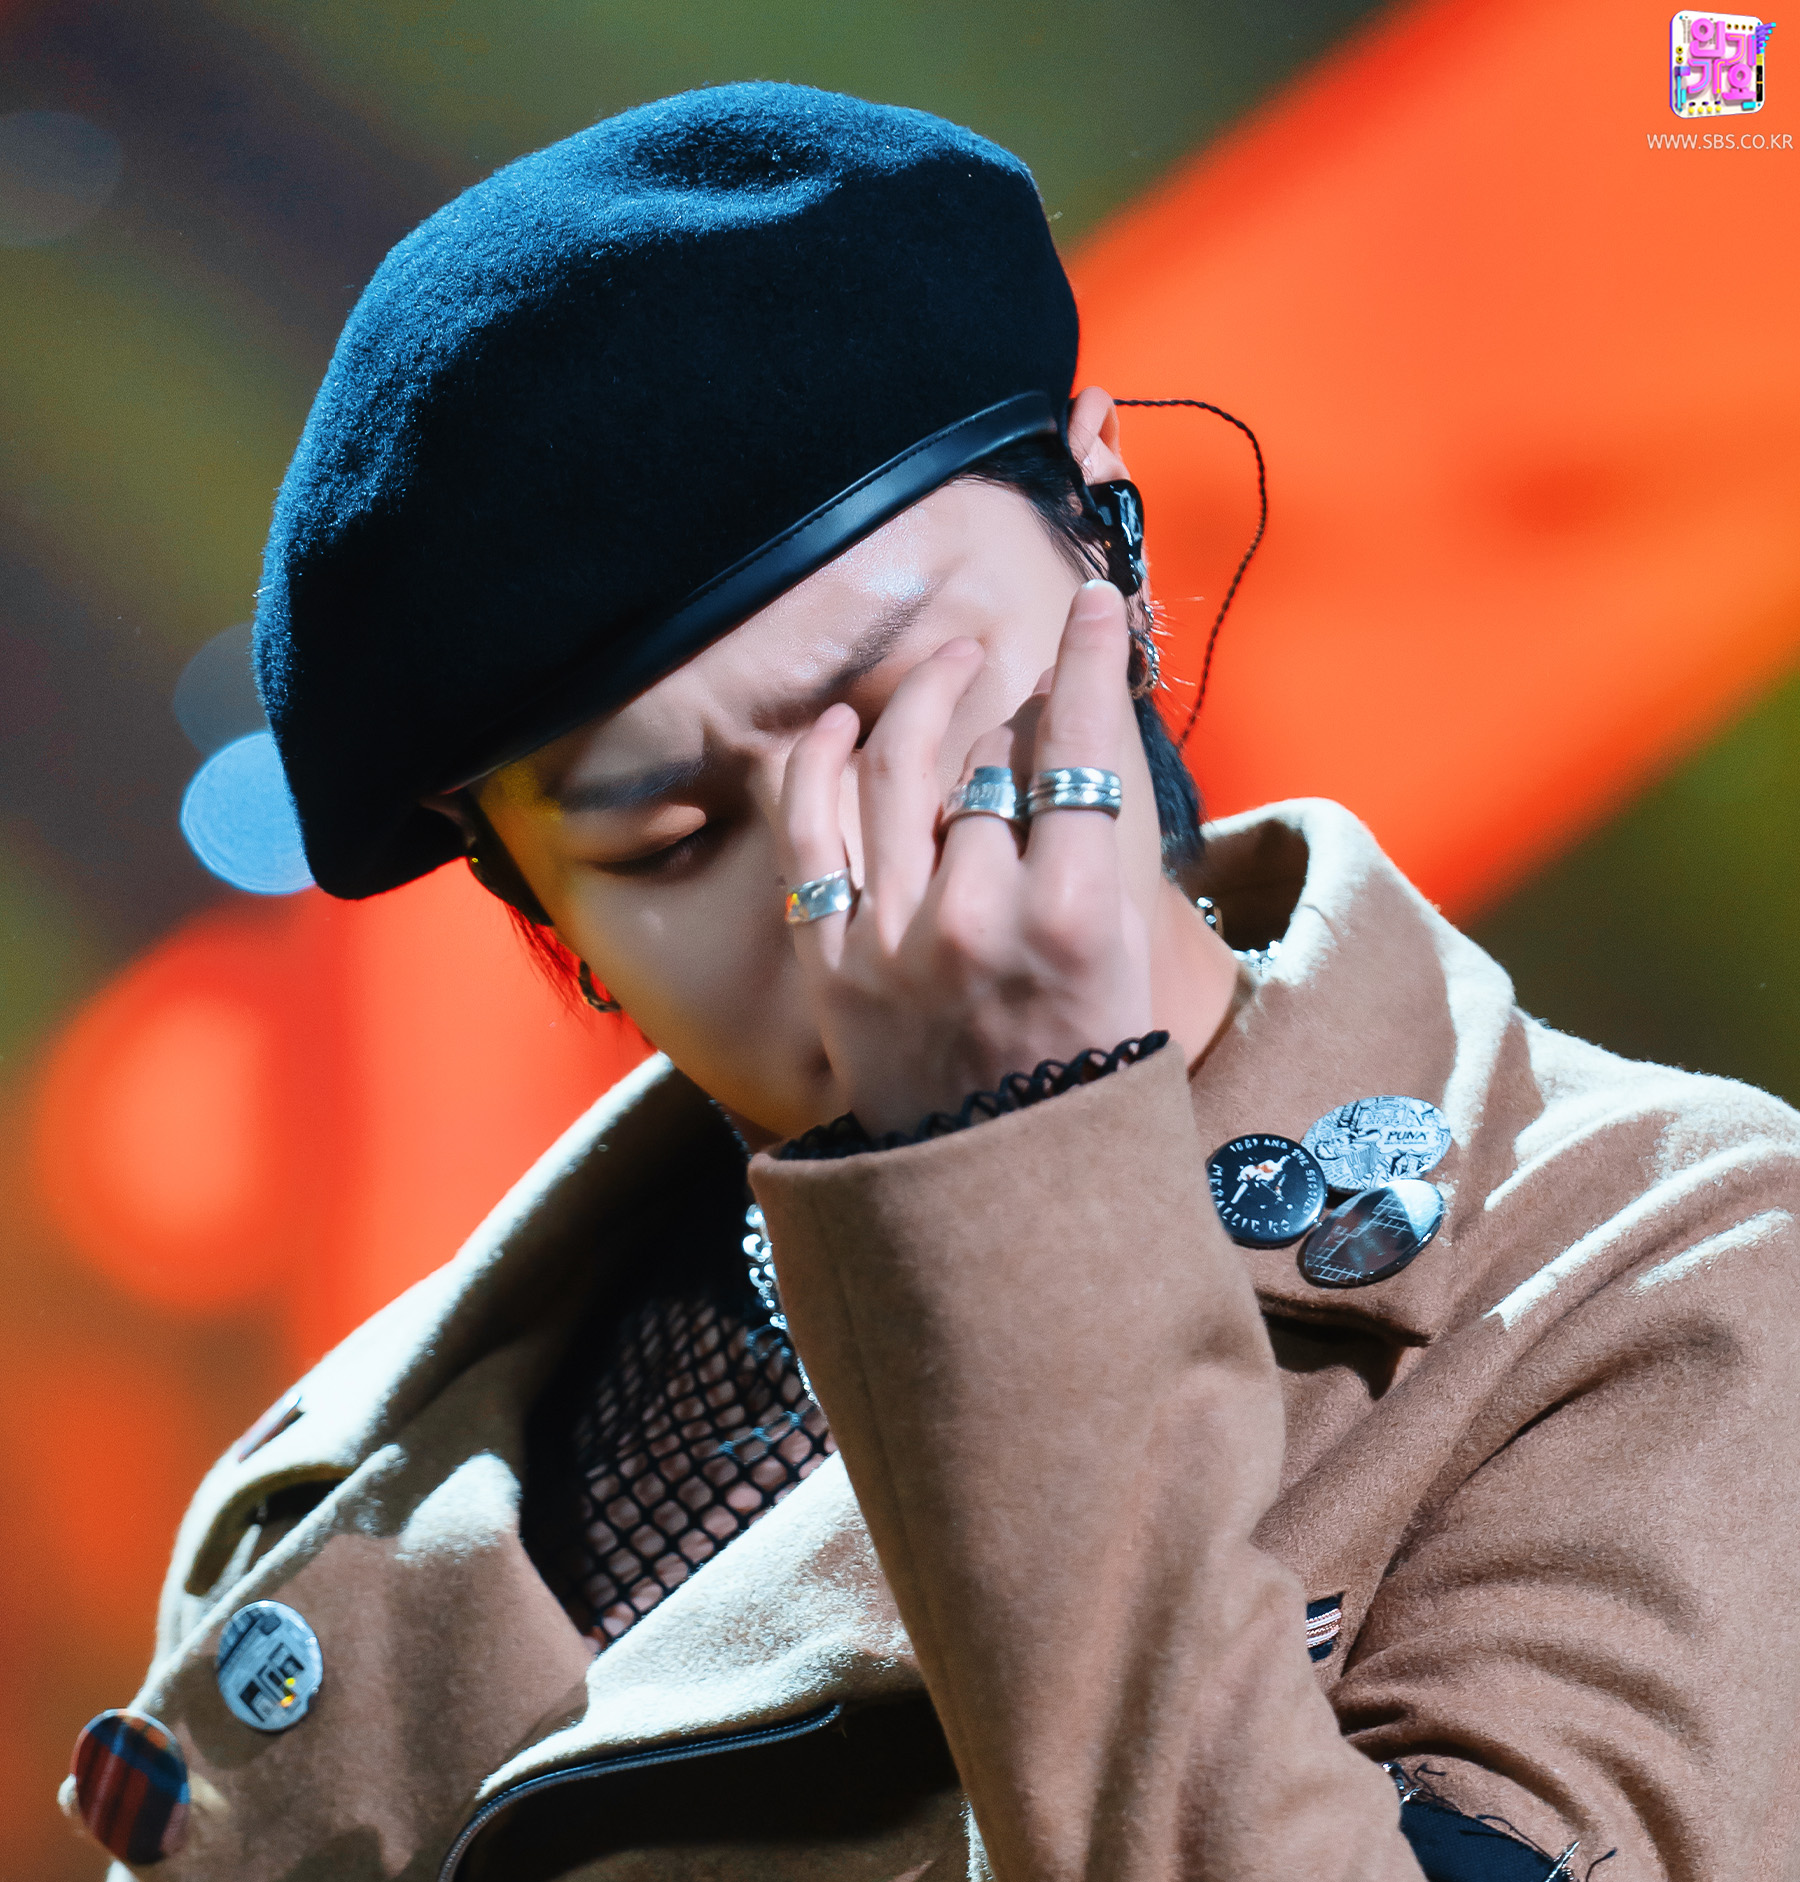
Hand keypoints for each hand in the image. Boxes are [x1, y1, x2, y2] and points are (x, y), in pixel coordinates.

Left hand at [778, 578, 1164, 1137]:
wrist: (1001, 1204)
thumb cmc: (1083, 1081)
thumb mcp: (1129, 966)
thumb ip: (1098, 857)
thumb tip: (1067, 744)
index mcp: (1074, 923)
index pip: (1077, 752)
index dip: (1087, 663)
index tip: (1096, 608)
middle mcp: (978, 923)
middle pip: (990, 761)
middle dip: (1012, 705)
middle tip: (1021, 684)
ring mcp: (894, 945)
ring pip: (898, 774)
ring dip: (923, 704)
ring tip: (948, 675)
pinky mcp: (830, 969)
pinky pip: (810, 835)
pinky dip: (818, 764)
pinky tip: (838, 724)